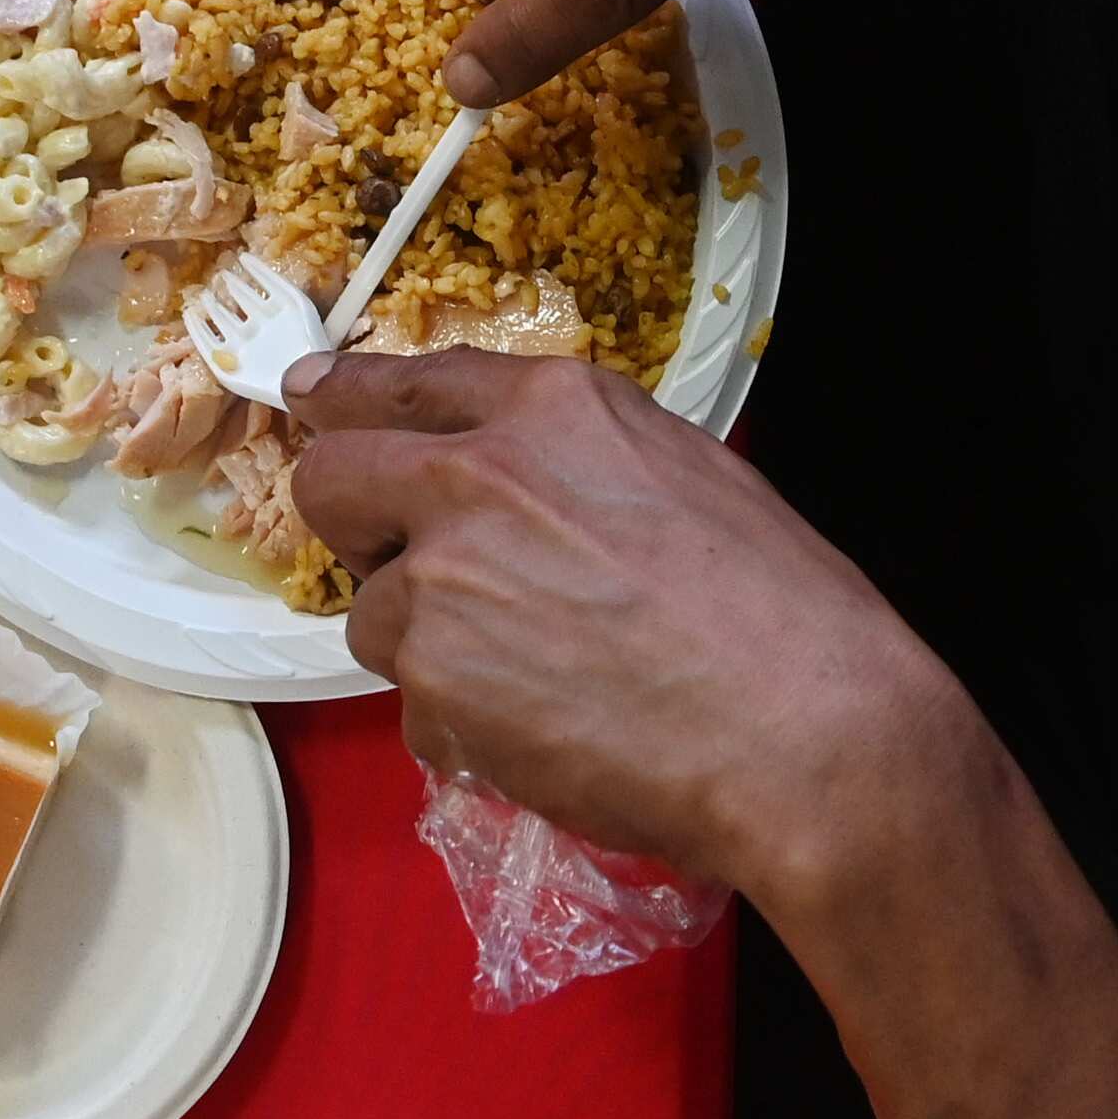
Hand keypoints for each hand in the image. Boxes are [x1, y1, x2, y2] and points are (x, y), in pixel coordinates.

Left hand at [285, 347, 988, 898]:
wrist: (807, 736)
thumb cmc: (786, 616)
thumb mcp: (686, 478)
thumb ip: (577, 461)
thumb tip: (517, 478)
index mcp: (554, 407)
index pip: (402, 382)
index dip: (344, 400)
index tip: (310, 403)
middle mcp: (478, 473)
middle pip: (330, 478)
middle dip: (353, 522)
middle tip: (412, 570)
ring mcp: (443, 576)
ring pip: (371, 611)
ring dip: (429, 646)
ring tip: (535, 680)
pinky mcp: (433, 677)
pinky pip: (412, 702)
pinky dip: (462, 724)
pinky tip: (551, 733)